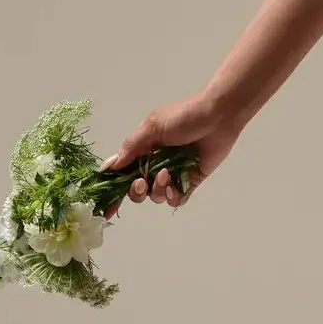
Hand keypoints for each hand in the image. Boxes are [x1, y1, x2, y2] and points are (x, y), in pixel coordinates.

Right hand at [98, 90, 243, 217]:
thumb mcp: (152, 127)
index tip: (105, 206)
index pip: (123, 174)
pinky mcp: (191, 181)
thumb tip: (108, 167)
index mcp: (143, 151)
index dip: (114, 190)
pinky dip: (173, 197)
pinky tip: (174, 188)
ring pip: (156, 196)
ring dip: (157, 190)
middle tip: (141, 183)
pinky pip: (177, 198)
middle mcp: (156, 164)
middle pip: (138, 190)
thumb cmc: (184, 117)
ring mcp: (174, 174)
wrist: (218, 117)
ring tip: (165, 175)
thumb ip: (131, 148)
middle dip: (136, 192)